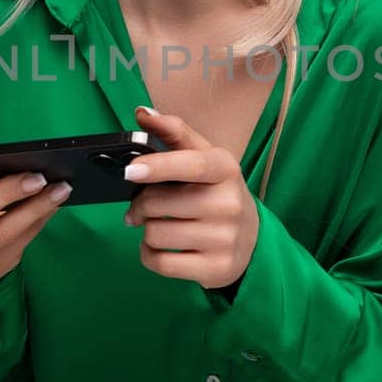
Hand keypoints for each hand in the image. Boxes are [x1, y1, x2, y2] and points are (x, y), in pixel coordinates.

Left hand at [122, 105, 259, 289]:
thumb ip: (174, 133)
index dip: (158, 166)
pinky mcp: (216, 269)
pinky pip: (160, 263)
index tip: (130, 171)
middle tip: (142, 206)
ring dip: (146, 231)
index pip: (190, 164)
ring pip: (155, 235)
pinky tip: (158, 248)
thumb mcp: (205, 159)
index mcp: (224, 169)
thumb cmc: (217, 193)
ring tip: (157, 226)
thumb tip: (142, 113)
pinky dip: (149, 255)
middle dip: (140, 205)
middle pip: (157, 204)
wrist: (251, 240)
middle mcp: (229, 204)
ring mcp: (224, 239)